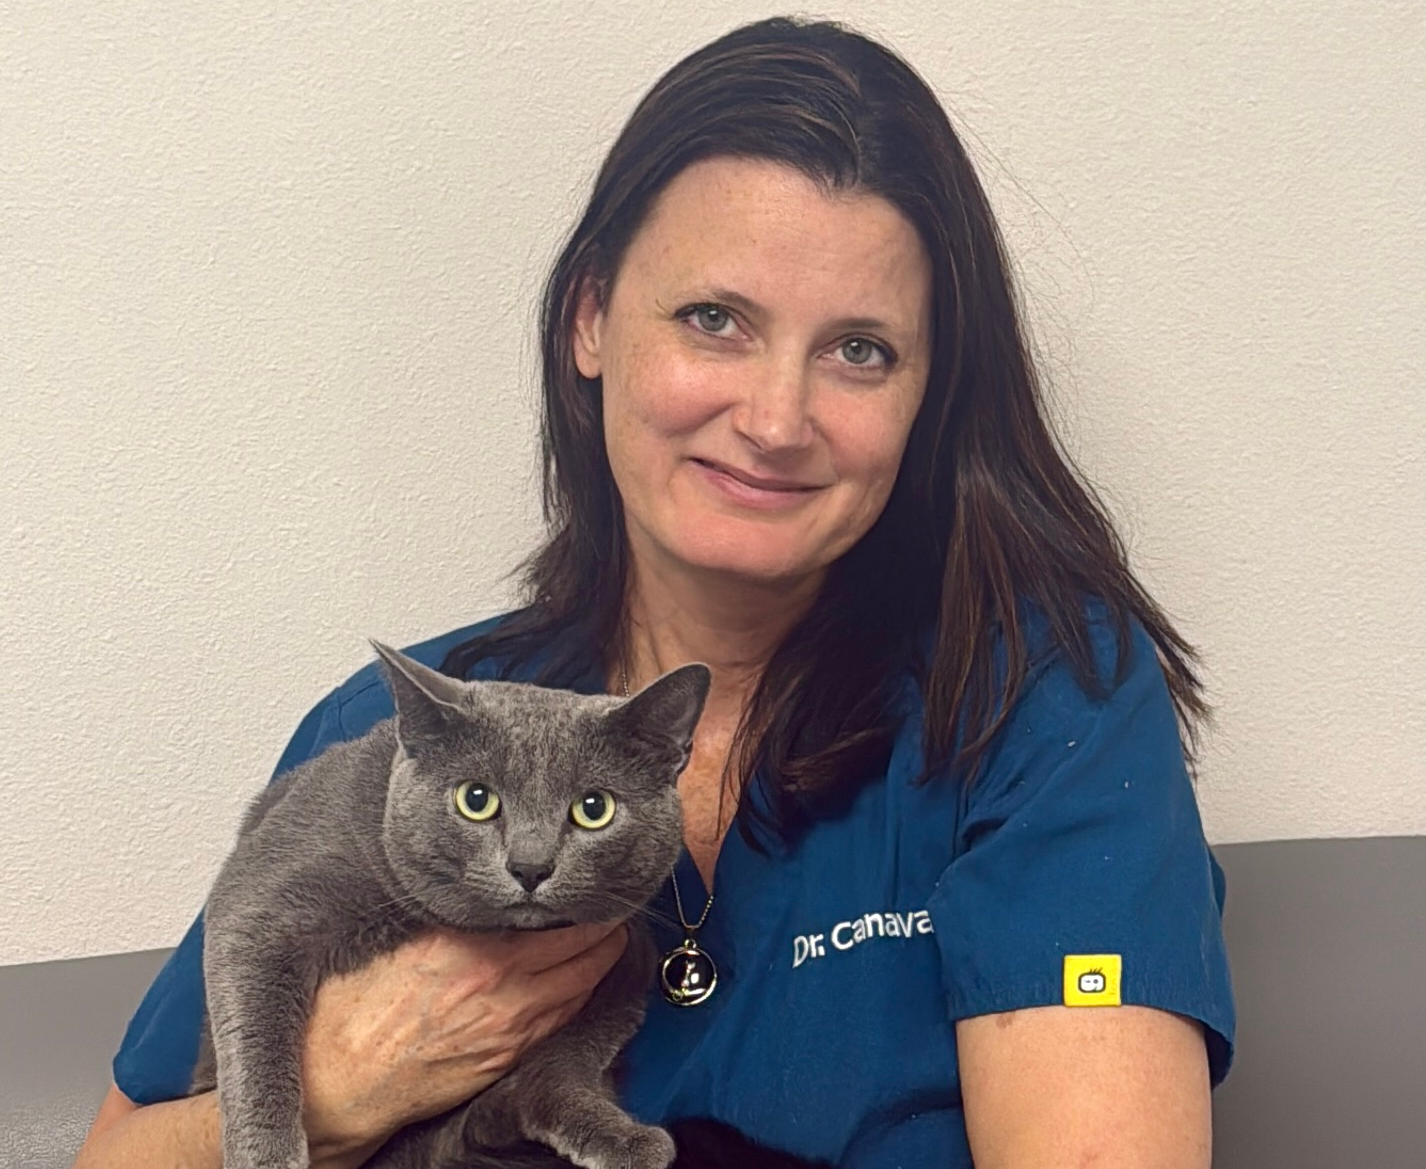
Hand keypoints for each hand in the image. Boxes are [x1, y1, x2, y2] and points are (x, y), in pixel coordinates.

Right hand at [297, 922, 628, 1156]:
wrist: (338, 1084)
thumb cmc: (353, 1010)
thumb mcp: (400, 942)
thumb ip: (452, 918)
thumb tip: (489, 895)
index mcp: (469, 947)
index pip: (553, 917)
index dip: (582, 902)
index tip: (591, 886)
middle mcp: (498, 984)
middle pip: (583, 949)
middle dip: (607, 928)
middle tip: (617, 910)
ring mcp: (509, 1025)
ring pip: (581, 986)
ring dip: (602, 961)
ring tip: (610, 940)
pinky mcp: (506, 1057)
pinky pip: (561, 1020)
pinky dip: (581, 996)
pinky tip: (583, 982)